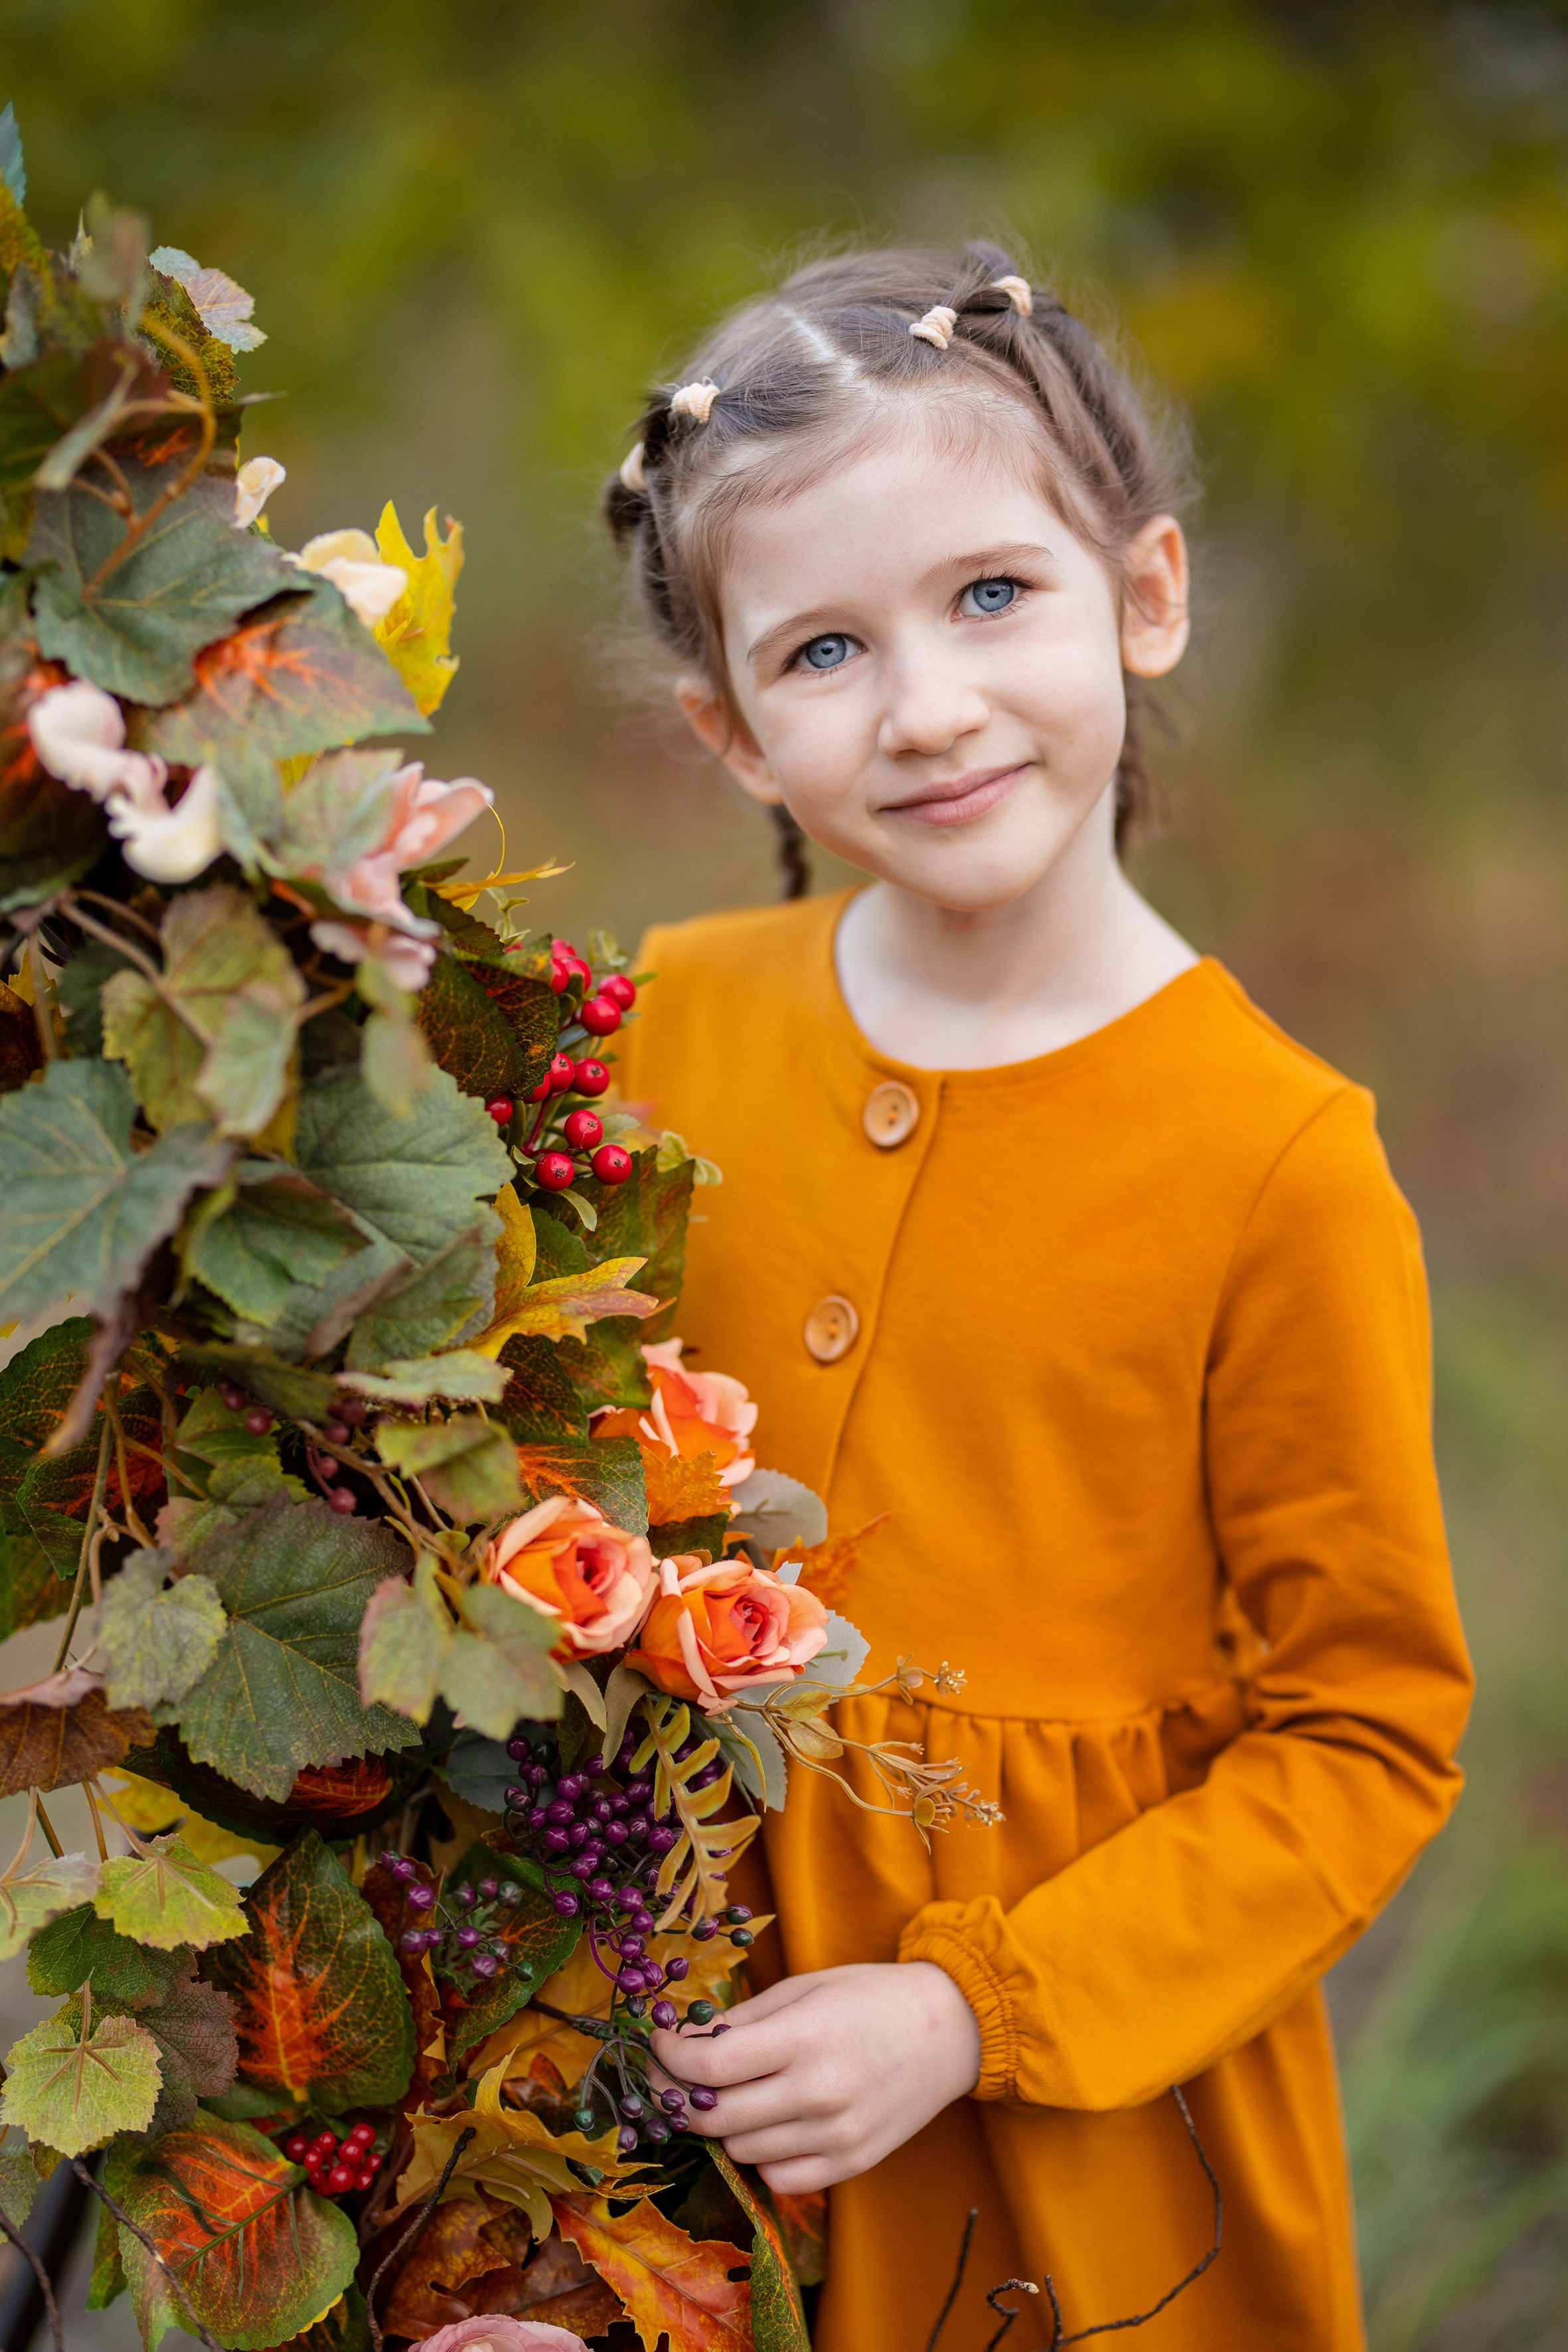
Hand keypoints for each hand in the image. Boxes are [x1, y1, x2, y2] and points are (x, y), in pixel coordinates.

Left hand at [649, 1961, 981, 2194]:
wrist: (950, 2030)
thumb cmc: (870, 1997)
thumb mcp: (803, 1988)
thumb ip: (742, 2021)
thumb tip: (683, 2045)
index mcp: (803, 2038)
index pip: (709, 2068)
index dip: (668, 2060)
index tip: (658, 2046)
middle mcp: (818, 2093)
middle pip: (715, 2118)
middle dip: (680, 2098)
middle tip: (671, 2078)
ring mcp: (836, 2136)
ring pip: (741, 2151)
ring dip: (724, 2125)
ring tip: (730, 2095)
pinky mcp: (851, 2165)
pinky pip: (779, 2179)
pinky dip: (763, 2156)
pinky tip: (771, 2124)